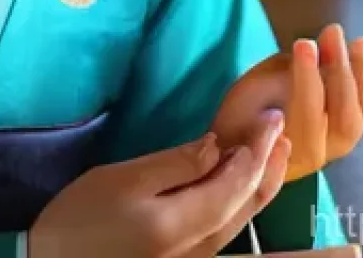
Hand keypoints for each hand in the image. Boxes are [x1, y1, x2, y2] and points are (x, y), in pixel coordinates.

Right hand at [28, 109, 290, 257]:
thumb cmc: (82, 215)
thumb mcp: (124, 178)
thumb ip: (175, 165)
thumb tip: (216, 147)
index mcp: (182, 224)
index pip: (236, 182)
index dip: (257, 150)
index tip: (272, 117)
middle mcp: (198, 249)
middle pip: (245, 206)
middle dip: (267, 167)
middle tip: (280, 130)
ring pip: (239, 219)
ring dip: (258, 183)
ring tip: (272, 152)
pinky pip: (223, 226)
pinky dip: (240, 200)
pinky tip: (239, 182)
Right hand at [211, 24, 362, 181]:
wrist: (243, 153)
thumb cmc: (237, 120)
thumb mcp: (246, 96)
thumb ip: (278, 79)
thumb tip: (311, 54)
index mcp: (286, 148)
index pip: (307, 111)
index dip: (308, 76)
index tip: (305, 43)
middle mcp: (317, 155)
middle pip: (341, 116)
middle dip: (339, 70)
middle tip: (332, 31)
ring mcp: (333, 149)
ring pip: (356, 116)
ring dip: (360, 75)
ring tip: (360, 42)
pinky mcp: (341, 138)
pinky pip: (359, 112)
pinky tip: (362, 55)